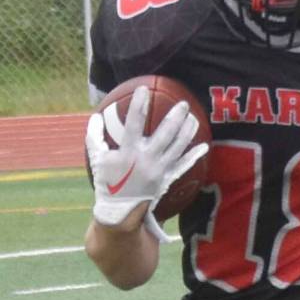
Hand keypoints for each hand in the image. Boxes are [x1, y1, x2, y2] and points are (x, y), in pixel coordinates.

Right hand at [86, 85, 207, 241]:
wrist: (120, 210)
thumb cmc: (107, 183)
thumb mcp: (96, 160)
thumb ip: (94, 138)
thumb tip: (94, 117)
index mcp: (127, 152)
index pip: (133, 123)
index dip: (138, 105)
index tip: (143, 89)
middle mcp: (145, 159)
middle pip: (165, 133)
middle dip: (175, 116)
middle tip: (183, 103)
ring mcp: (159, 169)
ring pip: (178, 146)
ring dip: (188, 131)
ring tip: (194, 117)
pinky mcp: (167, 178)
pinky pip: (184, 165)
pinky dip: (194, 155)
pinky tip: (204, 146)